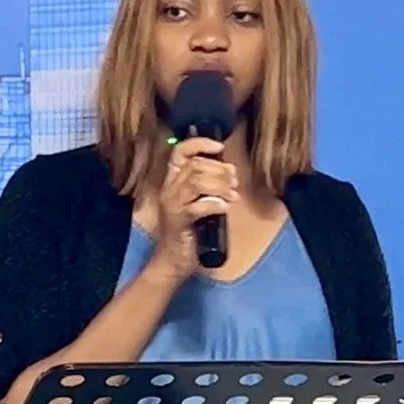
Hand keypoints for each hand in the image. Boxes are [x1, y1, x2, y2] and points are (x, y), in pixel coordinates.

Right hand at [148, 137, 238, 281]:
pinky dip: (215, 204)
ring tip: (234, 195)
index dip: (200, 143)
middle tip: (235, 181)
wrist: (173, 259)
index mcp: (172, 180)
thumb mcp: (197, 201)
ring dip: (220, 186)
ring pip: (196, 182)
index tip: (220, 147)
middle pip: (194, 166)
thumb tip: (229, 170)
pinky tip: (225, 207)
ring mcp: (172, 204)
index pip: (179, 151)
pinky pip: (198, 206)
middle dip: (219, 170)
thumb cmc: (189, 229)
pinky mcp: (179, 221)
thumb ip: (207, 184)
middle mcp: (169, 188)